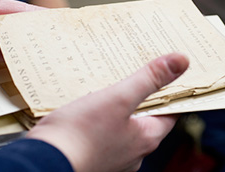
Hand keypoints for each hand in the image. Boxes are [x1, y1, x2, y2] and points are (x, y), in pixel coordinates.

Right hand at [27, 53, 188, 171]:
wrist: (42, 162)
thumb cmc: (80, 135)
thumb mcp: (119, 98)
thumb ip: (149, 79)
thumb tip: (181, 62)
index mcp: (146, 138)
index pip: (170, 112)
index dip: (172, 91)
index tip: (171, 74)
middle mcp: (132, 152)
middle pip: (145, 117)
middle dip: (142, 96)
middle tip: (137, 73)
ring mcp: (112, 156)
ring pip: (122, 124)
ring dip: (118, 106)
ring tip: (110, 85)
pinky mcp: (92, 155)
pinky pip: (102, 132)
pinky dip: (100, 117)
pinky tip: (88, 105)